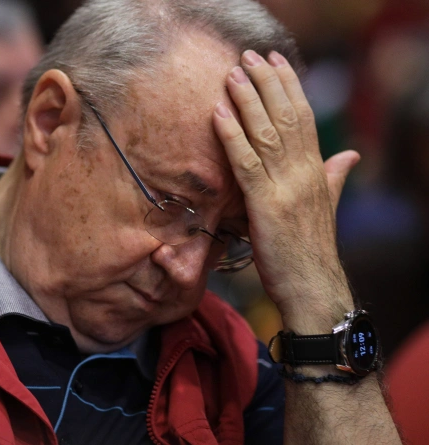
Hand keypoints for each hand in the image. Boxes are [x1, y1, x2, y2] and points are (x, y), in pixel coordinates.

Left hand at [212, 50, 358, 332]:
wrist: (313, 287)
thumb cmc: (311, 250)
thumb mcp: (325, 207)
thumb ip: (333, 178)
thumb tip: (348, 157)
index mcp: (317, 170)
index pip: (305, 118)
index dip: (289, 87)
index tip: (275, 62)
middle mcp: (305, 172)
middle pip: (286, 117)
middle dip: (267, 83)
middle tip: (249, 56)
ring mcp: (286, 187)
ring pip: (266, 134)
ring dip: (248, 100)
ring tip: (233, 73)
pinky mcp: (266, 205)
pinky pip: (246, 163)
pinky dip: (232, 136)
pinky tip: (220, 114)